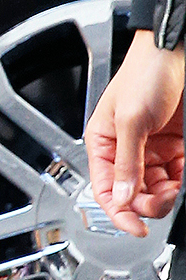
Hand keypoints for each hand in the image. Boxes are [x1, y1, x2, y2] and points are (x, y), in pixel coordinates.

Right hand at [84, 29, 184, 235]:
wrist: (176, 50)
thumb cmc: (146, 73)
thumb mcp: (132, 120)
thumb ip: (126, 162)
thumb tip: (121, 198)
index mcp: (102, 144)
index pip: (104, 191)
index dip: (119, 213)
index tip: (136, 229)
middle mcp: (124, 150)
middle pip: (133, 194)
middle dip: (151, 201)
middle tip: (167, 197)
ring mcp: (149, 149)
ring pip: (157, 187)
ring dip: (169, 192)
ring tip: (179, 184)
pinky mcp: (172, 145)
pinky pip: (176, 173)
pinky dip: (182, 177)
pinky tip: (184, 172)